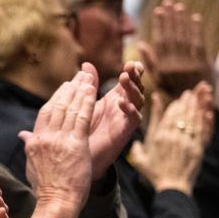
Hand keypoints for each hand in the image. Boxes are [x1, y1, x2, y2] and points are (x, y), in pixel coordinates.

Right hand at [19, 70, 95, 217]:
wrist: (56, 202)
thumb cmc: (47, 189)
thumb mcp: (33, 165)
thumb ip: (30, 146)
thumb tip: (22, 135)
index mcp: (35, 142)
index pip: (45, 113)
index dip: (56, 98)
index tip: (65, 88)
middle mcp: (45, 137)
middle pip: (57, 106)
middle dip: (69, 89)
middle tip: (79, 76)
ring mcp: (59, 140)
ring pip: (70, 108)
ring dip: (80, 91)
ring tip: (88, 79)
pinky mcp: (75, 144)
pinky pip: (82, 117)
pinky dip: (87, 101)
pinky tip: (93, 91)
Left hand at [86, 61, 143, 180]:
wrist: (81, 156)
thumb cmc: (83, 129)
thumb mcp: (85, 103)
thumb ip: (88, 84)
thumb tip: (86, 64)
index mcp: (115, 98)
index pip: (128, 81)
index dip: (133, 71)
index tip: (132, 62)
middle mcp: (124, 107)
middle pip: (136, 88)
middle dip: (135, 76)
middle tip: (131, 66)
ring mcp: (126, 119)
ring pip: (137, 100)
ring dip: (132, 89)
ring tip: (123, 78)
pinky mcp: (125, 131)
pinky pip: (133, 119)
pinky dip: (129, 109)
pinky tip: (121, 102)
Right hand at [130, 82, 213, 193]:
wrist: (172, 187)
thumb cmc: (155, 175)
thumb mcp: (140, 161)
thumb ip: (137, 148)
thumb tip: (137, 141)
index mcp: (158, 137)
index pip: (167, 115)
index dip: (174, 106)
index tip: (178, 99)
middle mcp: (172, 136)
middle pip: (181, 113)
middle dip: (186, 101)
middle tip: (190, 93)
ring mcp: (186, 141)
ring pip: (192, 118)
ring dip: (196, 106)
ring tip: (199, 96)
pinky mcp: (198, 148)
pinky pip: (202, 130)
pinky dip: (205, 119)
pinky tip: (206, 112)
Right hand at [138, 0, 210, 97]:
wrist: (195, 101)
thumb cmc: (174, 88)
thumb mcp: (158, 78)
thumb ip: (150, 62)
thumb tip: (141, 44)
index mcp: (163, 67)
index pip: (160, 42)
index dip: (159, 25)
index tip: (158, 10)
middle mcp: (175, 65)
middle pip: (172, 36)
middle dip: (170, 18)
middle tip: (168, 2)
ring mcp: (190, 64)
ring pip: (185, 38)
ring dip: (182, 20)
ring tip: (179, 6)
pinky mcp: (203, 64)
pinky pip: (199, 44)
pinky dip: (197, 30)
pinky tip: (195, 18)